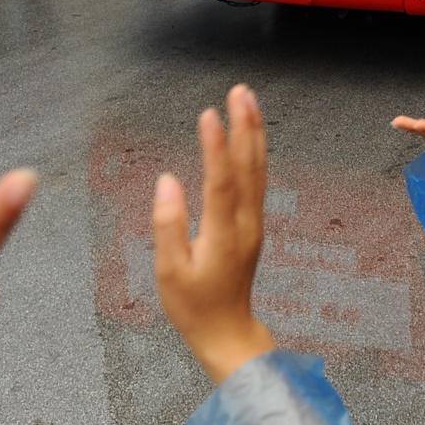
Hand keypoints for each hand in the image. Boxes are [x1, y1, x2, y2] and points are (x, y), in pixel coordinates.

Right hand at [152, 85, 275, 384]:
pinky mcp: (253, 224)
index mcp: (223, 234)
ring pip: (258, 169)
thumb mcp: (170, 272)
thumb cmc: (194, 307)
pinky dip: (255, 152)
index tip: (209, 115)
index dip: (215, 147)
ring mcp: (253, 222)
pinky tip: (251, 136)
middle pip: (248, 167)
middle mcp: (245, 223)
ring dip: (254, 132)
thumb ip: (168, 226)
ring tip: (248, 101)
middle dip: (244, 125)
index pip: (220, 181)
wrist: (228, 333)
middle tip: (239, 91)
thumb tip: (167, 182)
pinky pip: (257, 180)